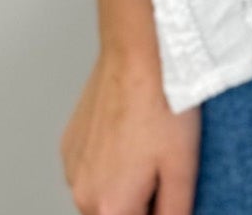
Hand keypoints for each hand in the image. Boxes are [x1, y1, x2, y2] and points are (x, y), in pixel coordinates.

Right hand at [60, 45, 200, 214]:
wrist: (137, 52)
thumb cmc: (162, 103)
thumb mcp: (183, 169)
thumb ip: (174, 213)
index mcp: (109, 208)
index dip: (158, 211)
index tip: (167, 190)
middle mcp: (81, 193)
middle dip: (140, 202)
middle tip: (161, 165)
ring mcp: (71, 166)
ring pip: (103, 192)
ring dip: (123, 183)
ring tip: (146, 145)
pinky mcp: (68, 143)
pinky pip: (91, 167)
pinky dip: (108, 161)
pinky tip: (129, 134)